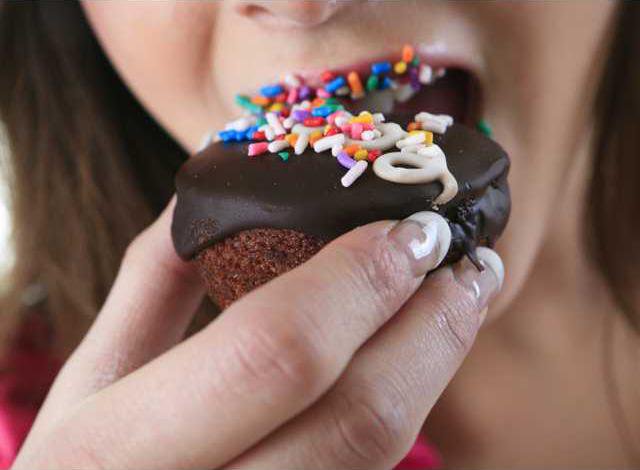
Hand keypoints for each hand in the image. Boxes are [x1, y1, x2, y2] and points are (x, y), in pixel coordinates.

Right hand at [13, 197, 502, 469]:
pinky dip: (410, 405)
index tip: (407, 230)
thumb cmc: (80, 465)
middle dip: (431, 327)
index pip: (275, 351)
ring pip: (381, 454)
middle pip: (359, 418)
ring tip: (460, 302)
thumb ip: (151, 279)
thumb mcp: (92, 377)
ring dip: (437, 367)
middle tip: (465, 263)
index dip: (358, 282)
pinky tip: (413, 359)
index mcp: (115, 448)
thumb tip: (218, 194)